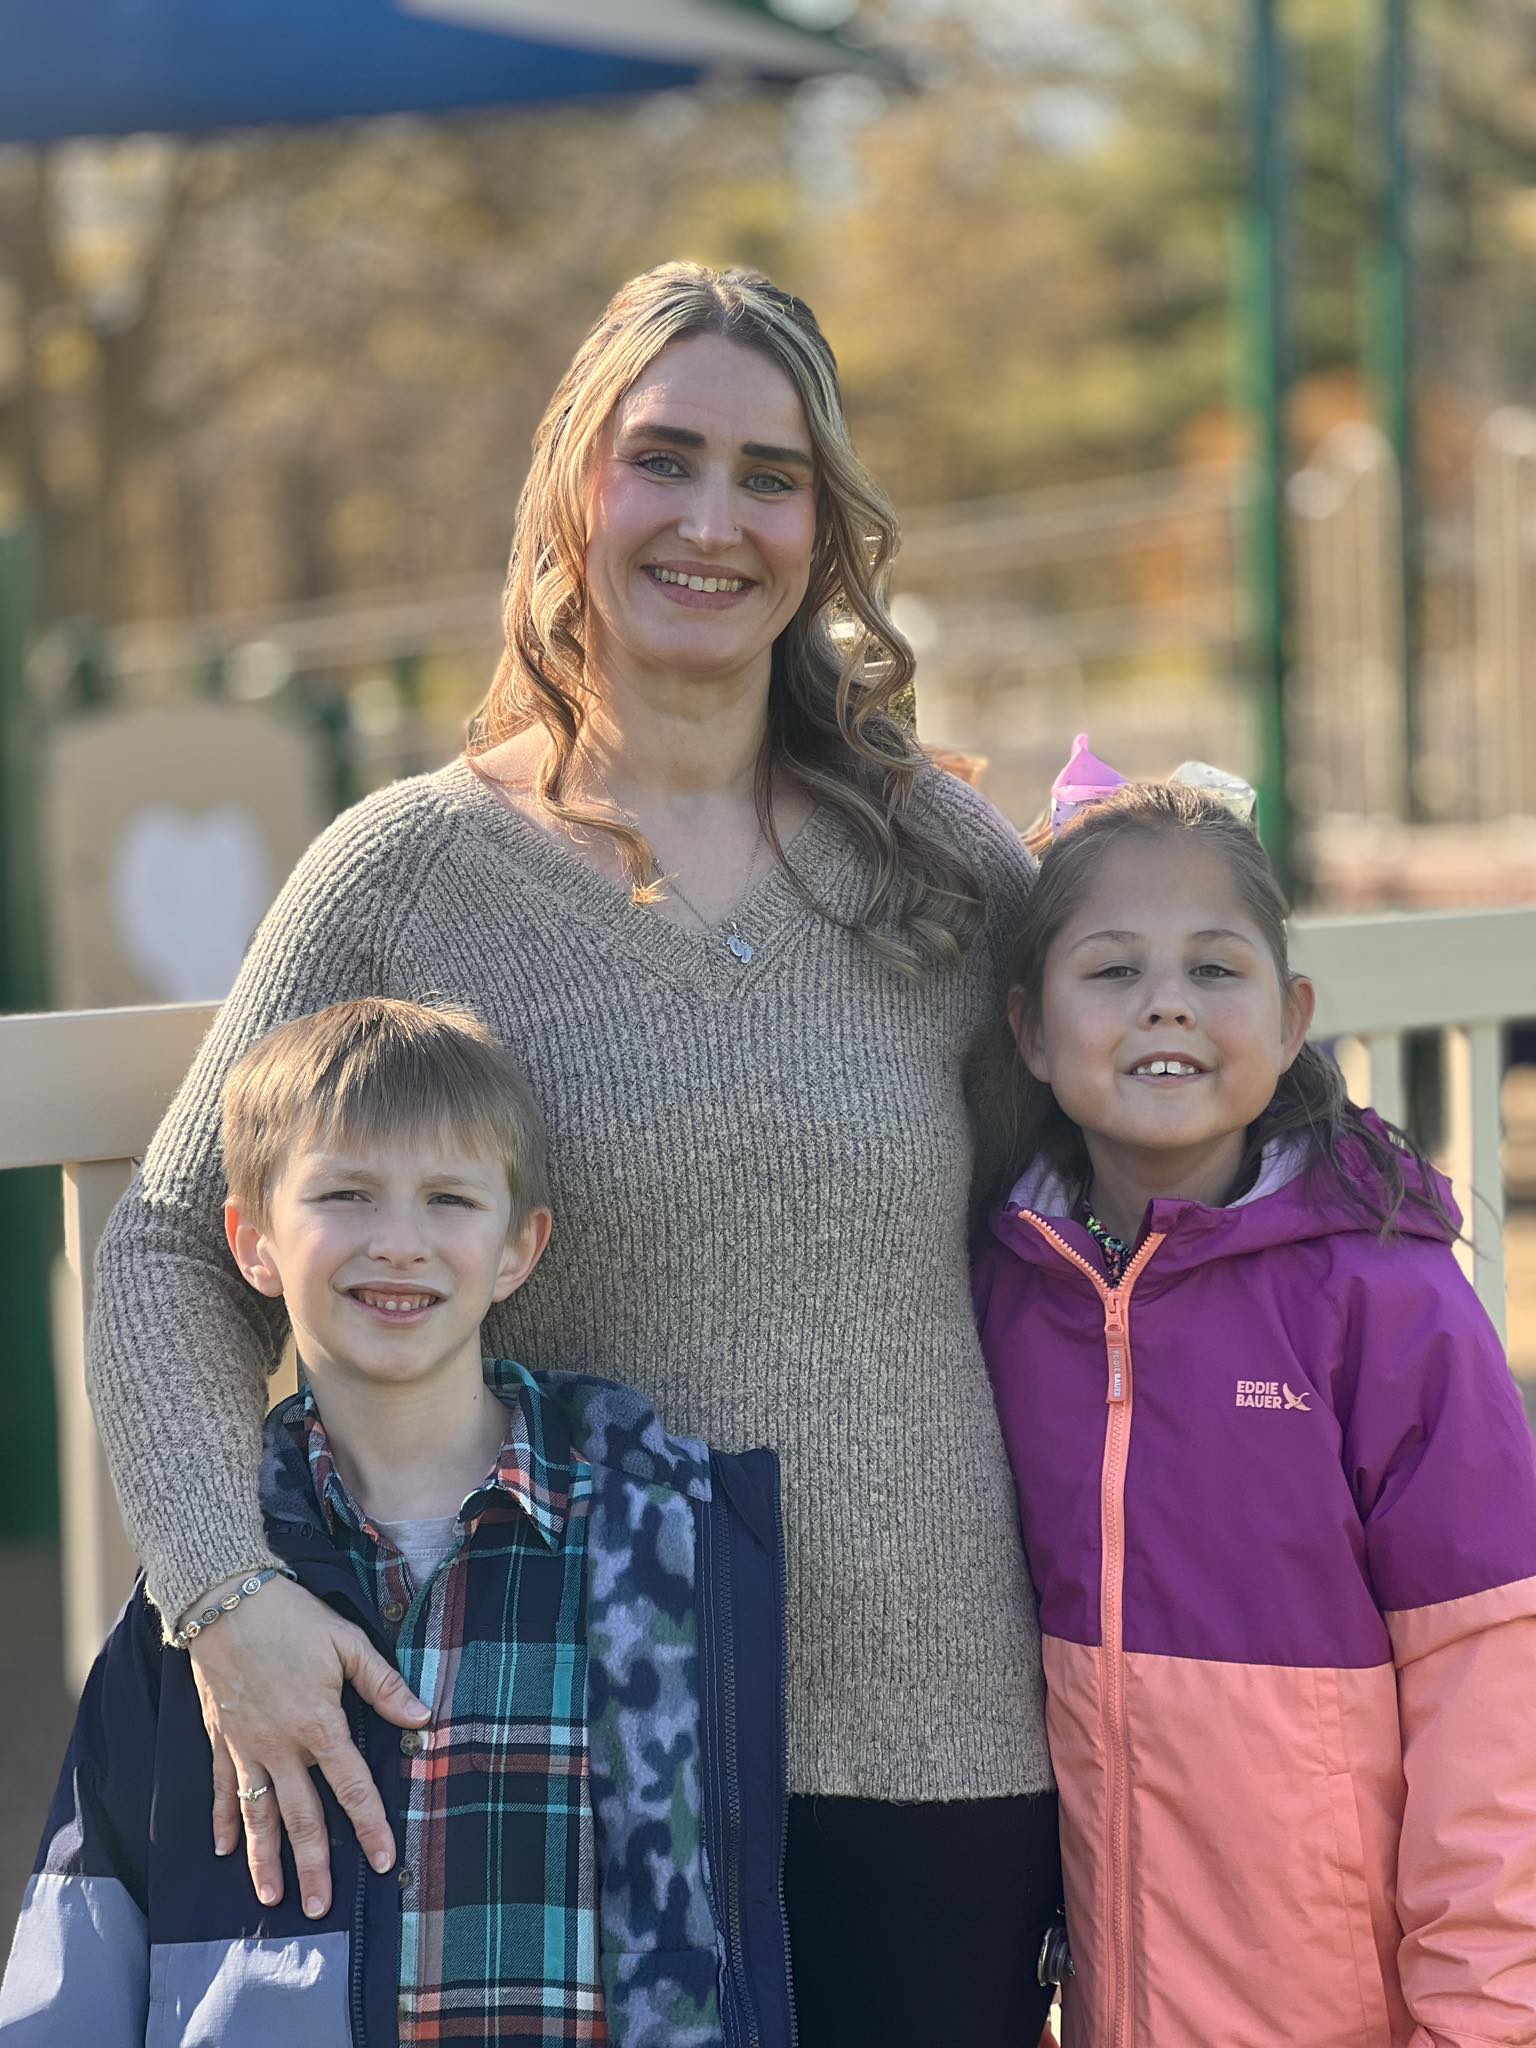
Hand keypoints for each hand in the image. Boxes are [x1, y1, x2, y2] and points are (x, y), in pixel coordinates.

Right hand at [186, 1573, 429, 1915]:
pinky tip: (223, 1849)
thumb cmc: (292, 1617)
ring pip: (258, 1814)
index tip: (381, 1861)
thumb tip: (423, 1717)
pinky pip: (223, 1787)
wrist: (225, 1600)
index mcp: (319, 1725)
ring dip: (265, 1858)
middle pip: (301, 1816)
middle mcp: (281, 1746)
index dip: (368, 1825)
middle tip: (319, 1907)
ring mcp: (247, 1745)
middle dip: (313, 1865)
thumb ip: (383, 1684)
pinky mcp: (220, 1737)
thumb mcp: (347, 1642)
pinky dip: (224, 1819)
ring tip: (271, 1897)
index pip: (351, 1786)